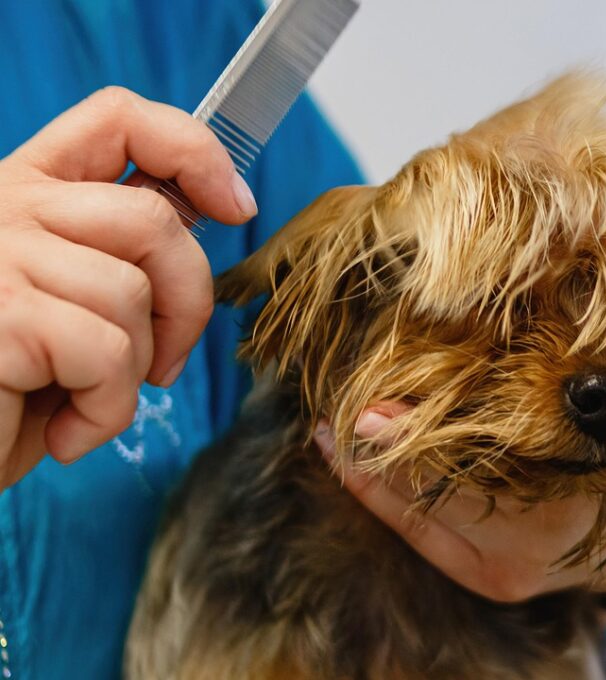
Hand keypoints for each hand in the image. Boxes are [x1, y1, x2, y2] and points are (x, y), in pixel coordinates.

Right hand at [0, 87, 257, 487]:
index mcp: (22, 194)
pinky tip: (63, 435)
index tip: (238, 206)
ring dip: (132, 373)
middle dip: (186, 303)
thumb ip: (118, 256)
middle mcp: (2, 208)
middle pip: (152, 219)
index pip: (117, 120)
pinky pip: (108, 355)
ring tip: (83, 404)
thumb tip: (213, 210)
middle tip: (163, 365)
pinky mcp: (1, 313)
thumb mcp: (69, 311)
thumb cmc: (5, 395)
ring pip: (132, 293)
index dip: (194, 151)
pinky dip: (105, 411)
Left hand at [316, 284, 605, 603]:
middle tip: (341, 412)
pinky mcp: (493, 576)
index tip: (367, 411)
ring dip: (380, 476)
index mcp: (605, 504)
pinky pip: (426, 539)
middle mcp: (561, 548)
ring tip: (337, 425)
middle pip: (460, 506)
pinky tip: (346, 453)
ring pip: (435, 523)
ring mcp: (522, 567)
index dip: (435, 445)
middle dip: (396, 461)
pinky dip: (383, 498)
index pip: (509, 475)